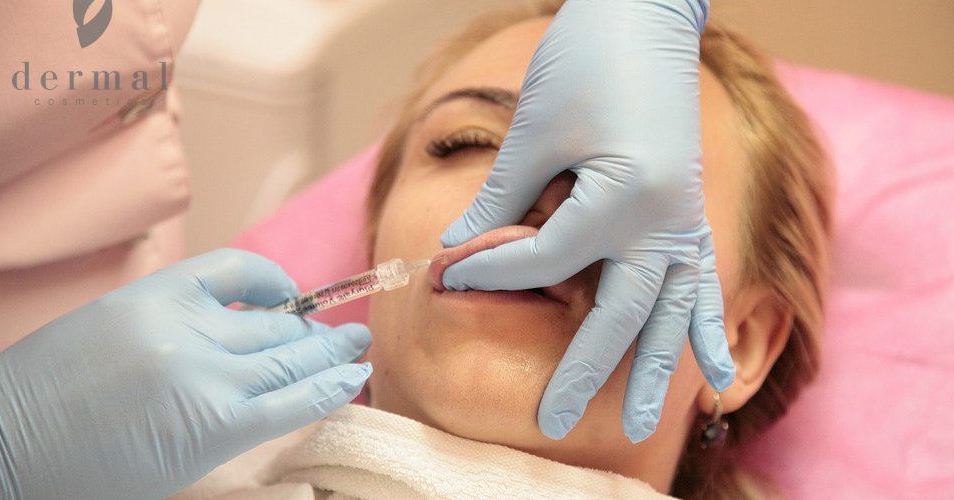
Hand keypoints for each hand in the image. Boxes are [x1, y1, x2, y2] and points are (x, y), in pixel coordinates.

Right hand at [0, 249, 371, 498]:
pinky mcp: (217, 426)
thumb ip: (169, 319)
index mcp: (154, 295)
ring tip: (356, 350)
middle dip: (312, 331)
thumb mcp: (106, 327)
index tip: (290, 298)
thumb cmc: (45, 396)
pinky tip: (353, 379)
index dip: (274, 283)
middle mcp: (186, 328)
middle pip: (272, 323)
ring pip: (289, 357)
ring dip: (332, 354)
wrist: (6, 449)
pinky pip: (290, 400)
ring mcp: (205, 376)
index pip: (236, 268)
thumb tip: (231, 324)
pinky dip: (328, 388)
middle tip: (344, 334)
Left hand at [440, 0, 733, 441]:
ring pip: (671, 315)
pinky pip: (705, 285)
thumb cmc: (586, 62)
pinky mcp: (691, 215)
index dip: (493, 271)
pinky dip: (708, 329)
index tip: (449, 275)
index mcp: (622, 198)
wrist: (644, 18)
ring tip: (645, 428)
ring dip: (656, 373)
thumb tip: (461, 252)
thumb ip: (502, 200)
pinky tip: (718, 375)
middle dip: (580, 370)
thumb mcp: (534, 130)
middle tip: (553, 421)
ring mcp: (685, 221)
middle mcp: (664, 221)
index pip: (548, 261)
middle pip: (618, 314)